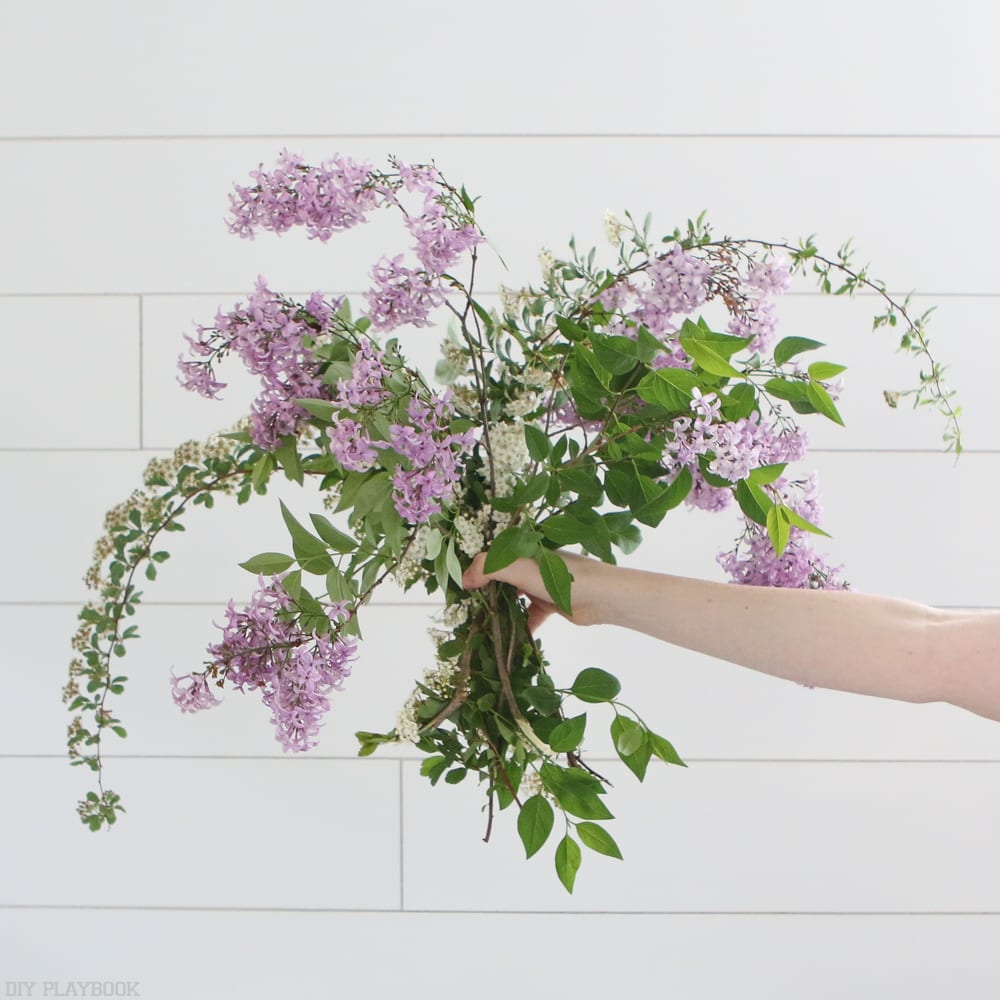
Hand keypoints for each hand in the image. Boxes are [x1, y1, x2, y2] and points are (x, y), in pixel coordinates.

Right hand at [461, 550, 603, 631]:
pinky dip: (521, 625)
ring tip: (484, 624)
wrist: (601, 597)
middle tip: (469, 608)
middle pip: (503, 577)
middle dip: (487, 592)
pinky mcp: (552, 603)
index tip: (460, 588)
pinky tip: (511, 638)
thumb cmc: (560, 576)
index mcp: (524, 548)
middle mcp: (532, 564)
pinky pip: (530, 615)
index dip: (477, 569)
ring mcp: (542, 584)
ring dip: (502, 610)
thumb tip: (465, 579)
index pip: (494, 555)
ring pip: (515, 597)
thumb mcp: (519, 567)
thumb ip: (489, 568)